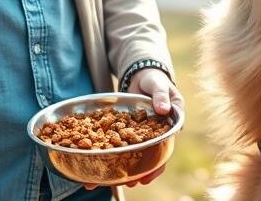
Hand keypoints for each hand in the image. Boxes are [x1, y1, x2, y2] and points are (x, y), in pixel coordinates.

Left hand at [83, 68, 183, 189]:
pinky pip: (115, 144)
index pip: (164, 151)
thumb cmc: (155, 81)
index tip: (147, 177)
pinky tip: (94, 161)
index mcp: (166, 129)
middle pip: (145, 159)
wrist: (141, 77)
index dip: (156, 166)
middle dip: (136, 173)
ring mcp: (137, 136)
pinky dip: (106, 152)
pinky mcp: (123, 132)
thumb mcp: (159, 86)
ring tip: (105, 180)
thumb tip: (163, 109)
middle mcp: (152, 136)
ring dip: (118, 167)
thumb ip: (161, 96)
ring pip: (129, 155)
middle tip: (128, 184)